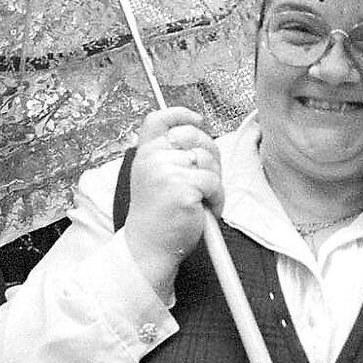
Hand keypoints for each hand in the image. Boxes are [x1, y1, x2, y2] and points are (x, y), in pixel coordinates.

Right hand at [125, 107, 222, 299]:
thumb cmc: (159, 217)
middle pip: (196, 136)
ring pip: (209, 160)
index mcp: (145, 153)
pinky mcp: (183, 187)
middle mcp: (152, 158)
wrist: (148, 248)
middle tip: (204, 180)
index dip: (181, 113)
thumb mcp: (155, 177)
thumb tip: (199, 130)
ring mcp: (166, 171)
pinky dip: (217, 199)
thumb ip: (170, 154)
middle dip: (210, 156)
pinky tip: (204, 211)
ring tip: (200, 201)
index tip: (198, 119)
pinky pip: (215, 182)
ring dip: (214, 182)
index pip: (159, 119)